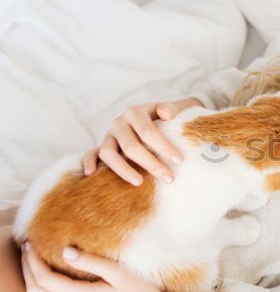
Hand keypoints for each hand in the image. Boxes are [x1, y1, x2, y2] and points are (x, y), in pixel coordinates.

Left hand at [20, 242, 169, 291]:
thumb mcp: (117, 272)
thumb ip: (90, 261)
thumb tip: (65, 251)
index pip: (45, 278)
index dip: (33, 261)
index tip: (30, 244)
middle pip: (37, 290)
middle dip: (27, 269)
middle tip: (26, 249)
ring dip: (30, 283)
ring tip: (30, 264)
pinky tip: (44, 284)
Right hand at [83, 97, 203, 185]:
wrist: (155, 119)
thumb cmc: (165, 118)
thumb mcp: (170, 109)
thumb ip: (170, 109)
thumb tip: (167, 115)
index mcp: (134, 112)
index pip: (148, 131)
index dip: (163, 146)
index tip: (179, 160)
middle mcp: (118, 123)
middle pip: (131, 146)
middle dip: (151, 163)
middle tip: (168, 178)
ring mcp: (108, 136)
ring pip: (108, 153)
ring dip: (123, 169)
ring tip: (140, 182)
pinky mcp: (101, 147)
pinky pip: (90, 154)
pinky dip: (88, 162)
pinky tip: (91, 174)